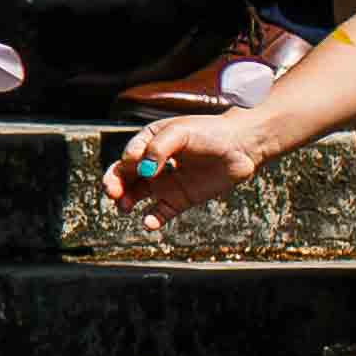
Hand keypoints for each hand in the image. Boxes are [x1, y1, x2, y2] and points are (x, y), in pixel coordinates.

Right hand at [107, 111, 268, 227]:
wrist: (243, 147)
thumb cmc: (210, 132)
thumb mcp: (180, 132)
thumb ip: (158, 149)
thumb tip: (142, 170)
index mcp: (149, 142)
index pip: (128, 156)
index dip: (124, 164)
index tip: (133, 164)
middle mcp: (154, 163)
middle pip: (126, 177)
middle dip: (115, 185)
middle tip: (112, 193)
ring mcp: (166, 182)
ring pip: (137, 195)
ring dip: (127, 202)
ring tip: (124, 208)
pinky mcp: (180, 199)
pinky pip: (160, 212)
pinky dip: (152, 219)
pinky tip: (149, 222)